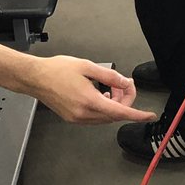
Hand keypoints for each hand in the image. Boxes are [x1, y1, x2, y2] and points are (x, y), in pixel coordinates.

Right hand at [28, 55, 155, 123]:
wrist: (34, 78)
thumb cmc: (56, 70)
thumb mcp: (87, 66)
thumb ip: (109, 76)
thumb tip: (124, 82)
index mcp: (88, 101)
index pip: (120, 112)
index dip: (137, 114)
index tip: (149, 115)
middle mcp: (83, 114)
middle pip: (114, 115)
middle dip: (125, 102)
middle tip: (125, 84)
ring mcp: (77, 118)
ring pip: (105, 118)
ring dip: (114, 106)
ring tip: (113, 88)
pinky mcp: (72, 118)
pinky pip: (95, 118)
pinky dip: (104, 108)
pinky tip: (103, 95)